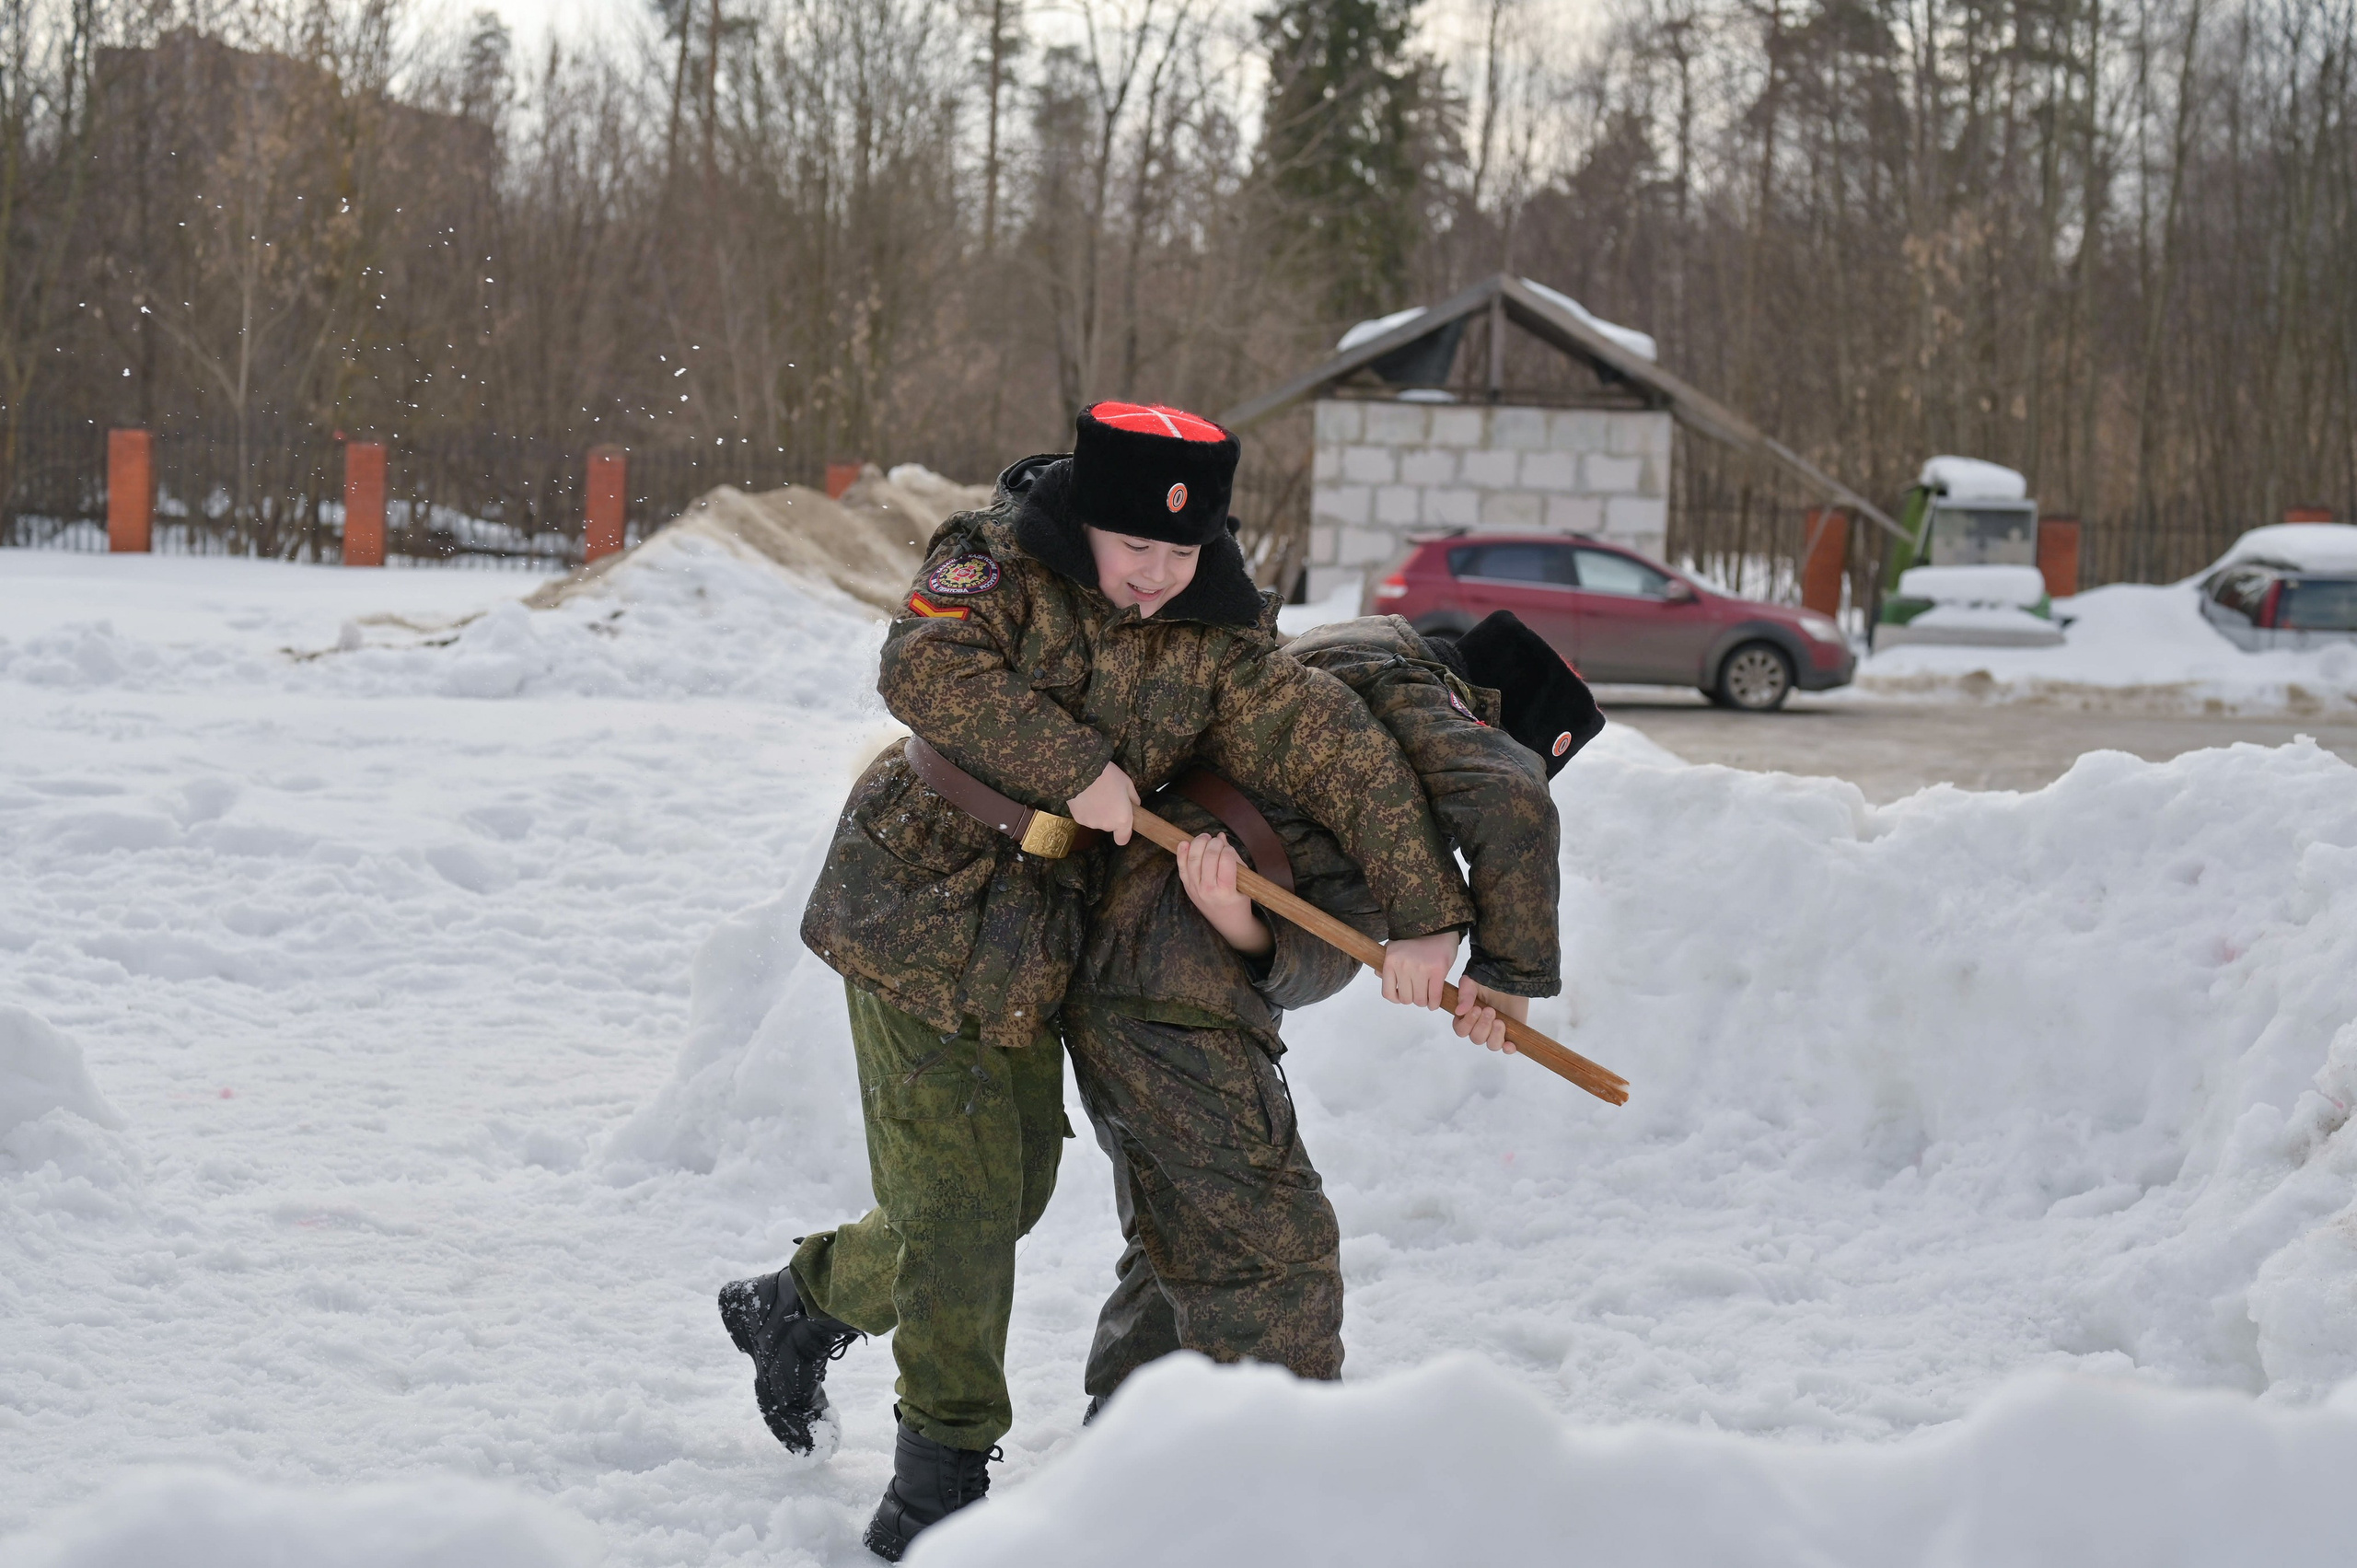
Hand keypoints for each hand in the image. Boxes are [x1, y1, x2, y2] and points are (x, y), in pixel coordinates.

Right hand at [1067, 762, 1139, 843]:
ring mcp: (1090, 823)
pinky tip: (1084, 796)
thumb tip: (1134, 805)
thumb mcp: (1127, 783)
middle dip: (1109, 815)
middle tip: (1107, 797)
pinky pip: (1084, 816)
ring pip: (1096, 820)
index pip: (1122, 839)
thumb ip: (1133, 798)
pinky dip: (1085, 809)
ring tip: (1094, 795)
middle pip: (1109, 826)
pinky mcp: (1077, 818)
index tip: (1121, 820)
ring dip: (1096, 812)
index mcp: (1122, 819)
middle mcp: (1106, 825)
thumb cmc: (1108, 776)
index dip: (1122, 832)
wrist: (1082, 771)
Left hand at [1175, 833, 1270, 956]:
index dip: (1227, 849)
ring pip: (1193, 859)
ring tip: (1206, 837)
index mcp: (1226, 890)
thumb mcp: (1244, 882)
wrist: (1227, 922)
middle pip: (1208, 857)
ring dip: (1198, 843)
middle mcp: (1208, 890)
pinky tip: (1185, 842)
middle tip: (1218, 841)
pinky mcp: (1187, 887)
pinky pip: (1181, 867)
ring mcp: (1195, 889)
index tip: (1229, 849)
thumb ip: (1234, 858)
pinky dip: (1181, 853)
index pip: (1225, 861)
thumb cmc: (1238, 901)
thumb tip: (1221, 837)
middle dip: (1214, 843)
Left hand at [1381, 930, 1459, 1008]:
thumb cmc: (1417, 938)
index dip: (1396, 998)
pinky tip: (1435, 1001)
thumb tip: (1379, 975)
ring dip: (1424, 1001)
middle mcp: (1403, 966)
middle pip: (1406, 999)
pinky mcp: (1438, 970)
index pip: (1388, 993)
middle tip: (1418, 992)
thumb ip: (1388, 963)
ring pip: (1419, 1001)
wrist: (1438, 925)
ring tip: (1427, 995)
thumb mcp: (1396, 947)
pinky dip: (1434, 1003)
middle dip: (1412, 999)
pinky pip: (1434, 996)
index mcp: (1391, 961)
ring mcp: (1421, 969)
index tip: (1402, 996)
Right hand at [1451, 982, 1527, 1053]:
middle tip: (1490, 1010)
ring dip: (1494, 1035)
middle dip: (1483, 1025)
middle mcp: (1480, 1026)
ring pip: (1491, 1045)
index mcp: (1467, 1016)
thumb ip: (1465, 994)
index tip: (1476, 1009)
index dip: (1467, 1023)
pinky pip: (1507, 1048)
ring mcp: (1495, 1031)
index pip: (1461, 1030)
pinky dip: (1508, 1049)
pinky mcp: (1511, 1033)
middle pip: (1476, 1038)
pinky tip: (1510, 1044)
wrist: (1510, 976)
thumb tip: (1459, 1010)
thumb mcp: (1473, 982)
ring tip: (1500, 1022)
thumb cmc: (1489, 979)